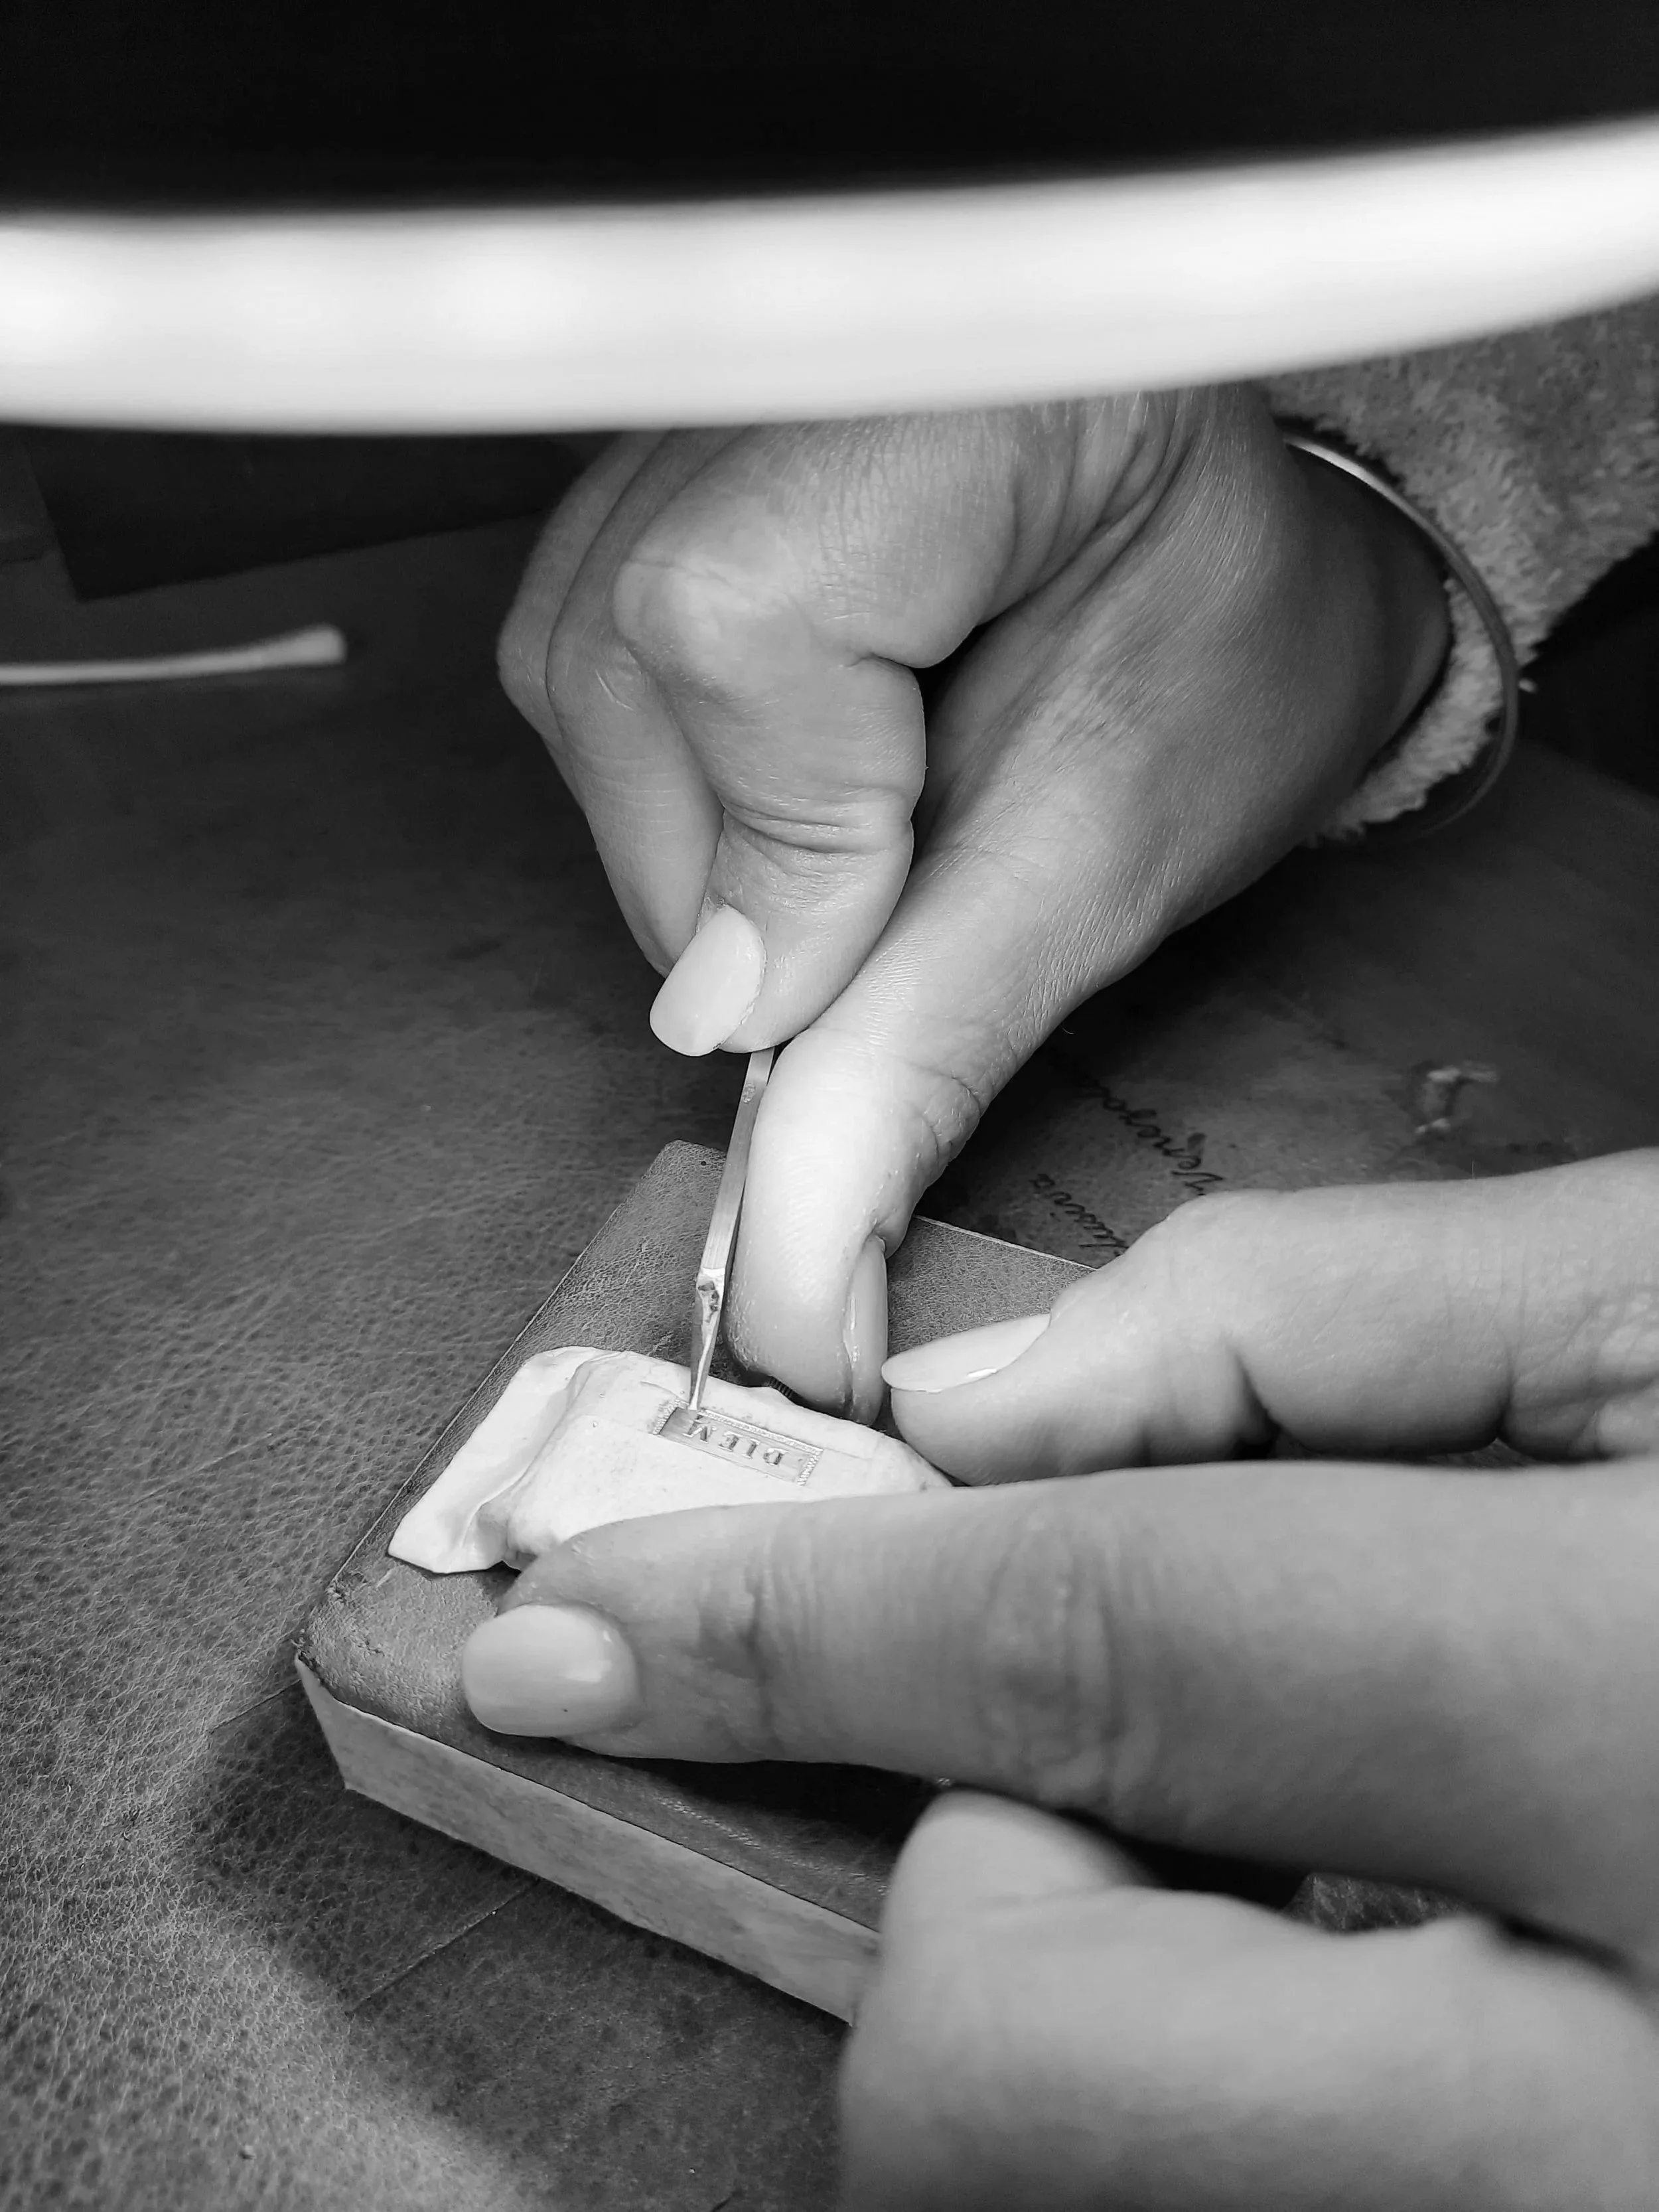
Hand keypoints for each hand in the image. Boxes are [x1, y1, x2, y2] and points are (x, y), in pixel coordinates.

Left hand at [462, 1155, 1658, 2207]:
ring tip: (1365, 1859)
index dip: (788, 1619)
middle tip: (1186, 1743)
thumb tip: (963, 1409)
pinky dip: (1228, 2079)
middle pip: (1021, 2059)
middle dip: (994, 1870)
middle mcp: (1628, 2120)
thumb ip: (1306, 1322)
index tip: (567, 1621)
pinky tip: (1422, 1960)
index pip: (1099, 1654)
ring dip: (1121, 1987)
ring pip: (1094, 2184)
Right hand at [499, 396, 1447, 1414]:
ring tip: (882, 799)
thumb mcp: (1110, 856)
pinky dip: (690, 788)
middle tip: (919, 872)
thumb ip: (928, 1034)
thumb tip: (790, 1258)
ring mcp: (666, 399)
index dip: (795, 836)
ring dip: (716, 845)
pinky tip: (813, 760)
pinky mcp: (620, 477)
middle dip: (747, 883)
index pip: (737, 625)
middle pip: (622, 682)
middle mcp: (756, 343)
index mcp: (939, 371)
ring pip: (581, 707)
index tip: (898, 923)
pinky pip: (585, 684)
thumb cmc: (1222, 662)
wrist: (1214, 536)